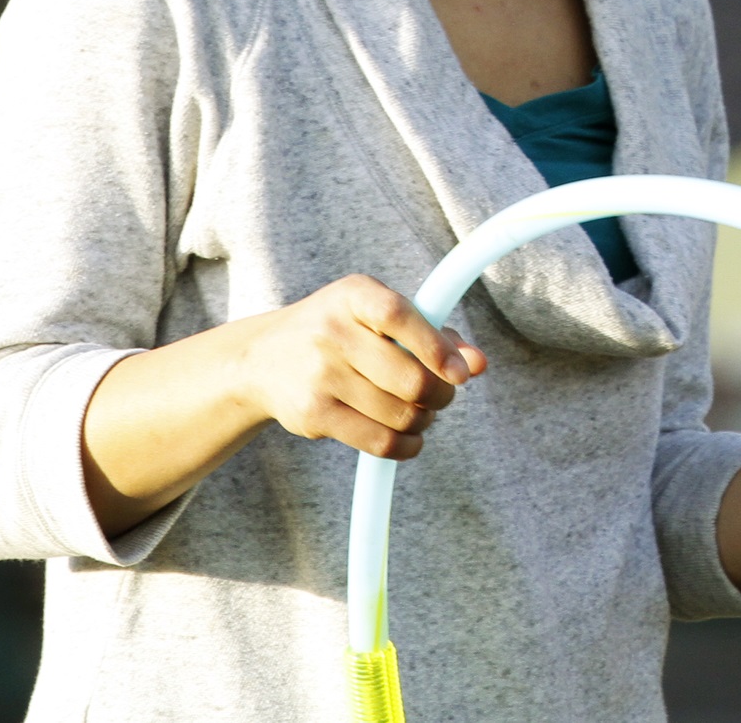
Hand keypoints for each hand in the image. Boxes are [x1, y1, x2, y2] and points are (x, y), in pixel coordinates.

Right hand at [233, 273, 483, 459]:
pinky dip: (405, 446)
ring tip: (420, 413)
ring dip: (423, 420)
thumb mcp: (377, 317)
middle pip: (409, 378)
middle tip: (442, 396)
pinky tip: (409, 438)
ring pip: (399, 413)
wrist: (261, 361)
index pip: (400, 316)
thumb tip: (479, 363)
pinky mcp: (312, 414)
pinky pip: (378, 440)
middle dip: (440, 394)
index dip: (437, 347)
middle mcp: (332, 331)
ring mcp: (319, 374)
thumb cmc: (339, 333)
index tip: (462, 373)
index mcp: (354, 295)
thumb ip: (433, 334)